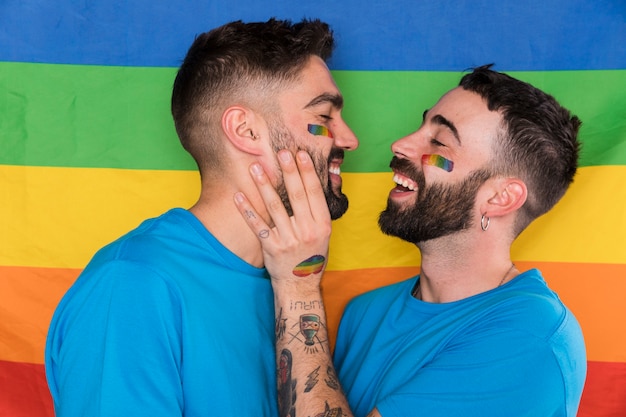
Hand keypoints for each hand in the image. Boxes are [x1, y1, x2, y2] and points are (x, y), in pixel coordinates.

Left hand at [234, 150, 330, 285]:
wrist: (300, 285)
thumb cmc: (311, 255)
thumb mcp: (322, 234)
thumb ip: (317, 212)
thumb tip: (310, 181)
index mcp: (322, 225)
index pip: (314, 193)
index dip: (307, 173)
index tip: (300, 155)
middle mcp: (307, 231)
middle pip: (297, 196)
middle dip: (289, 172)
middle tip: (281, 152)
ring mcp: (289, 239)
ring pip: (275, 207)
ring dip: (264, 185)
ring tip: (256, 167)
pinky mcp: (271, 247)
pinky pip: (258, 225)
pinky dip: (247, 209)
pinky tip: (239, 195)